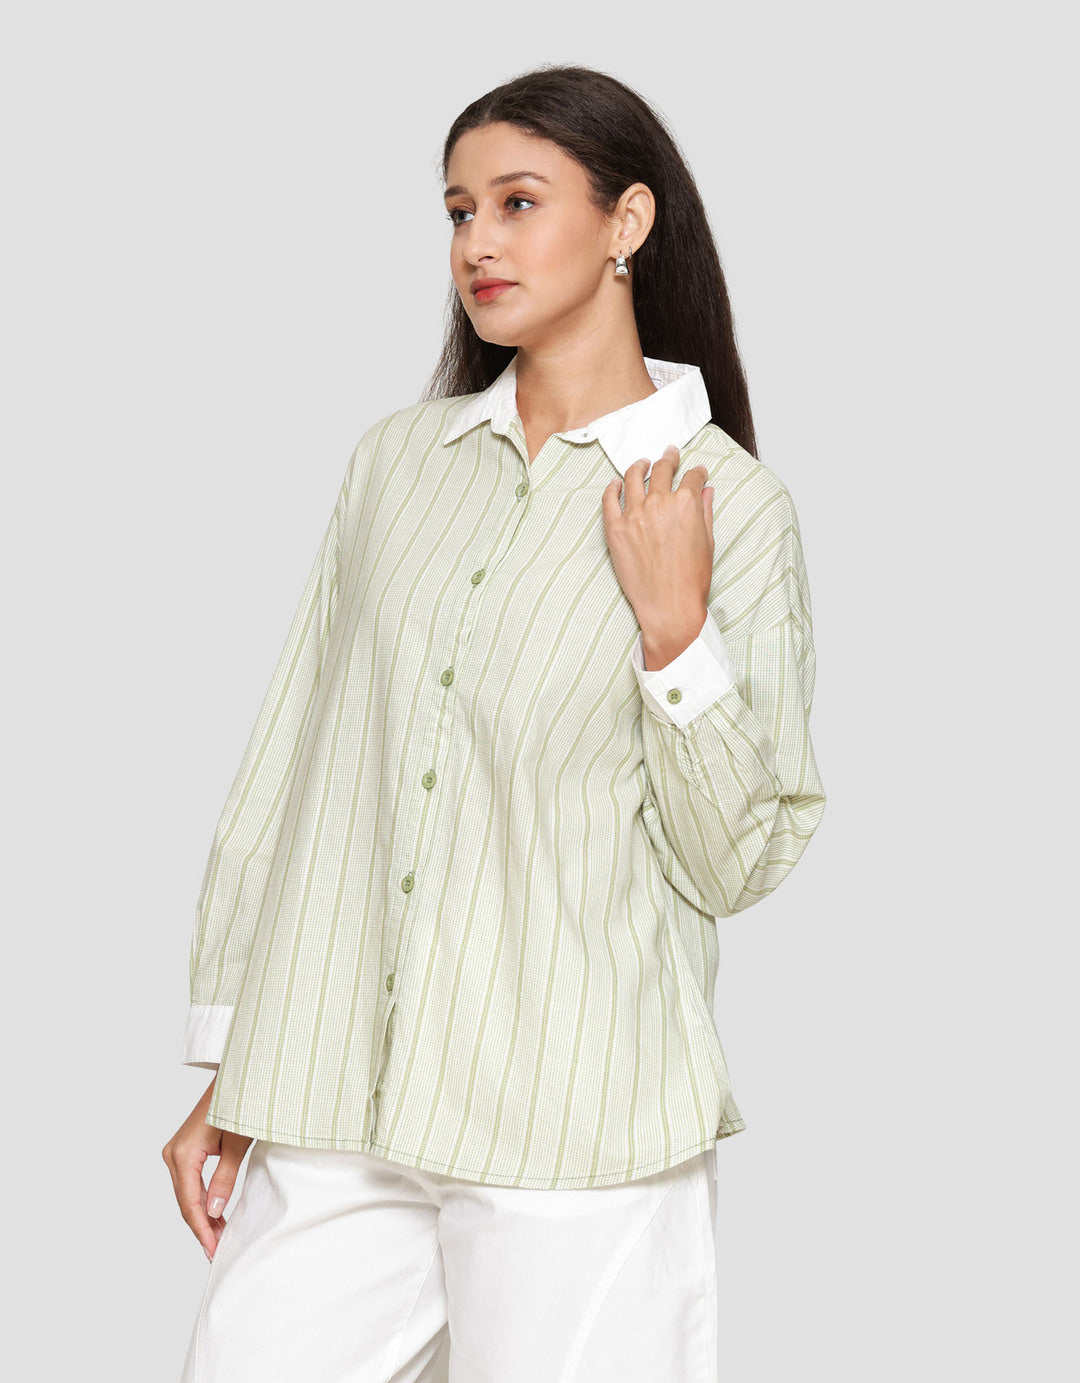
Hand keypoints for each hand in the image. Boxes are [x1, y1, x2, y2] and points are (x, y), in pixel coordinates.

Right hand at [162, 1078, 252, 1260]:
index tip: (214, 1250)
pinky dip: (202, 1200)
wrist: (237, 1078)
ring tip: (220, 1237)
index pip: (190, 1203)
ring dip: (202, 1216)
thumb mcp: (237, 1143)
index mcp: (183, 1153)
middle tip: (218, 1251)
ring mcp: (176, 1151)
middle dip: (202, 1227)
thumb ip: (225, 1179)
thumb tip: (214, 1213)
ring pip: (186, 1194)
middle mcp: (173, 1153)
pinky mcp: (184, 1150)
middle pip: (185, 1201)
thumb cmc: (239, 1104)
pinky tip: (215, 1216)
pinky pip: (190, 1182)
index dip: (202, 1229)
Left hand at [601, 445, 713, 649]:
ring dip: (639, 466)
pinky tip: (616, 484)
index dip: (696, 472)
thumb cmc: (692, 579)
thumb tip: (706, 491)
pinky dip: (613, 487)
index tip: (696, 472)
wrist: (669, 606)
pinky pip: (609, 499)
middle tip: (669, 454)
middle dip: (668, 459)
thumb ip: (705, 511)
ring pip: (633, 477)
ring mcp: (634, 515)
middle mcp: (659, 503)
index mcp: (686, 503)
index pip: (692, 477)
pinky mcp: (615, 529)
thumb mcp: (708, 541)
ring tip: (642, 463)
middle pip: (662, 470)